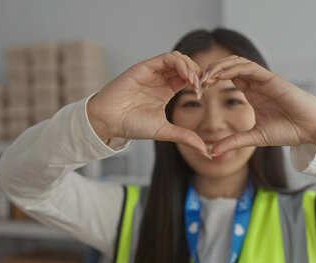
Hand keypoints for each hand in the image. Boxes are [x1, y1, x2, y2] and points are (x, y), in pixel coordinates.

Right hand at [87, 51, 209, 155]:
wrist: (109, 121)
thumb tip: (205, 151)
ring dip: (191, 67)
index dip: (200, 83)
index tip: (203, 94)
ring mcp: (153, 72)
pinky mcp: (145, 67)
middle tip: (202, 87)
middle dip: (198, 74)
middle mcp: (161, 78)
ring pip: (179, 59)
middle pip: (187, 66)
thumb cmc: (132, 125)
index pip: (189, 78)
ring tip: (195, 83)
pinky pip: (166, 58)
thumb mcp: (164, 131)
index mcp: (167, 90)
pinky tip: (186, 76)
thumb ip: (184, 137)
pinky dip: (180, 63)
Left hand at [199, 55, 315, 155]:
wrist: (309, 129)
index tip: (197, 90)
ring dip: (219, 67)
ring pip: (236, 63)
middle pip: (228, 67)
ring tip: (205, 77)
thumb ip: (233, 142)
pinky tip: (220, 75)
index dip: (211, 81)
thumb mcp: (253, 137)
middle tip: (196, 82)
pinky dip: (233, 68)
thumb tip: (211, 152)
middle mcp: (255, 83)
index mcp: (251, 93)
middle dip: (211, 71)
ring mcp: (263, 79)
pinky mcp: (271, 78)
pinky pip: (249, 67)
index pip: (227, 78)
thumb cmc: (287, 131)